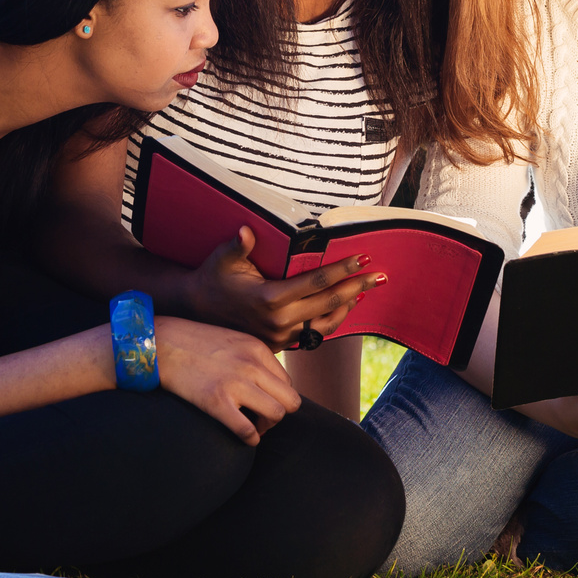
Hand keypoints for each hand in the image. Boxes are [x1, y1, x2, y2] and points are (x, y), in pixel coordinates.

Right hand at [154, 316, 301, 443]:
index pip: (287, 382)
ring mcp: (236, 383)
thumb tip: (264, 383)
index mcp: (257, 349)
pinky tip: (245, 438)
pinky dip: (251, 439)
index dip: (278, 397)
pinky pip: (248, 430)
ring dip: (267, 427)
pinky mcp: (216, 401)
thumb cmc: (192, 344)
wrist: (159, 343)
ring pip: (277, 415)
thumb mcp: (232, 341)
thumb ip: (251, 358)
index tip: (263, 402)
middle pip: (290, 400)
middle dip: (280, 414)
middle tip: (262, 418)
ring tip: (254, 427)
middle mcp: (252, 365)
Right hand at [188, 226, 383, 349]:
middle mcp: (279, 321)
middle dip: (357, 287)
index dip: (342, 269)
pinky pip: (314, 336)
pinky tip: (343, 308)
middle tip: (381, 275)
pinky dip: (332, 321)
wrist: (196, 314)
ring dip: (348, 306)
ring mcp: (280, 336)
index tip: (362, 257)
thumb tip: (247, 231)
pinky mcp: (280, 346)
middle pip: (328, 302)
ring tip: (366, 292)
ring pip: (326, 324)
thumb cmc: (211, 279)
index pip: (316, 281)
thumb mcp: (221, 261)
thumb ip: (237, 246)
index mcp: (269, 298)